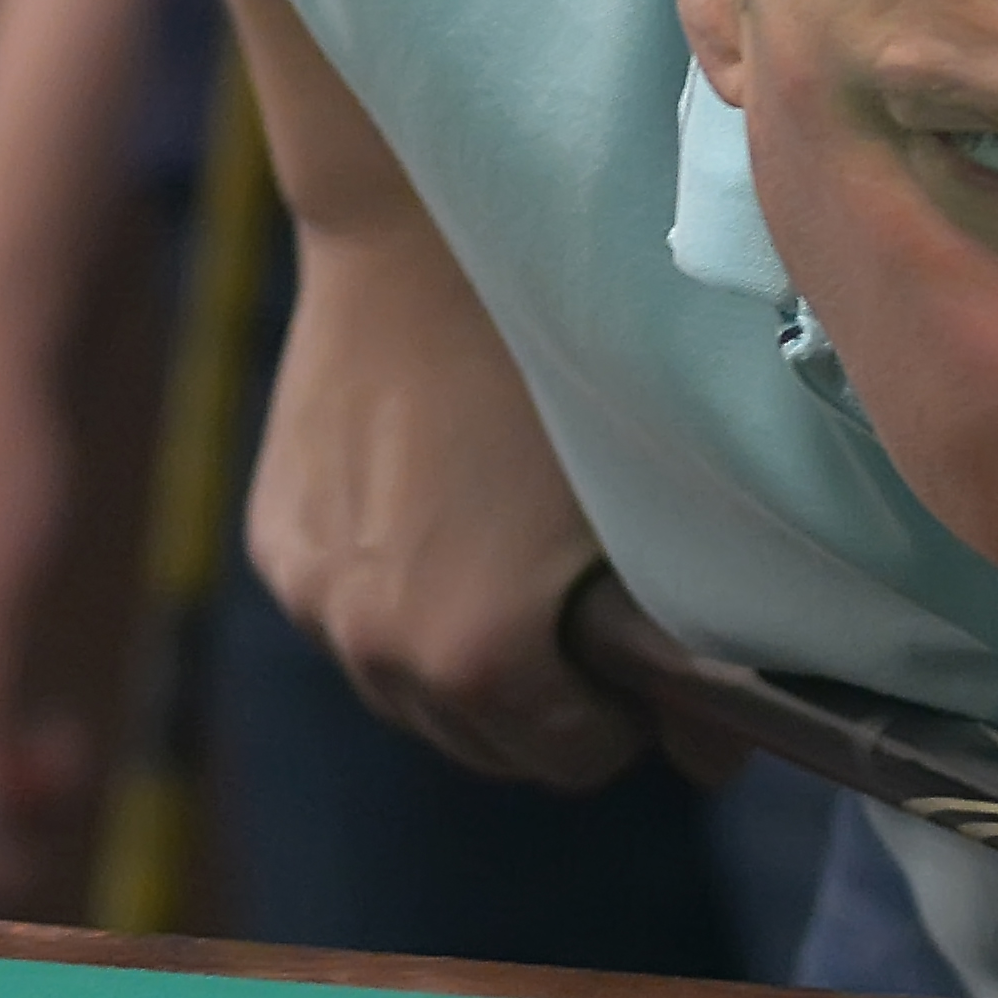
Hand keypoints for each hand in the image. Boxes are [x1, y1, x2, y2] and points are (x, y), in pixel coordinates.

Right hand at [245, 210, 640, 787]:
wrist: (420, 236)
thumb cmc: (560, 359)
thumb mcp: (645, 507)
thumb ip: (685, 649)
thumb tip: (718, 761)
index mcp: (477, 656)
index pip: (576, 760)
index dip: (629, 721)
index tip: (650, 670)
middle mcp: (380, 648)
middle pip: (488, 744)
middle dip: (550, 708)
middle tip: (595, 631)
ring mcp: (316, 599)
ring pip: (409, 693)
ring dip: (468, 668)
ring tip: (521, 581)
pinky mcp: (279, 547)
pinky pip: (351, 620)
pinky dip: (400, 607)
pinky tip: (449, 536)